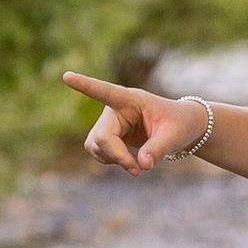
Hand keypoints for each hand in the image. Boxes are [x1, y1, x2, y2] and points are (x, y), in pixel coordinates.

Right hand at [63, 73, 209, 172]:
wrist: (180, 127)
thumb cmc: (179, 124)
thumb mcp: (174, 135)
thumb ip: (158, 149)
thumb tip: (141, 165)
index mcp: (130, 99)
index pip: (105, 92)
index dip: (85, 85)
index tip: (67, 76)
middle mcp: (114, 108)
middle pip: (101, 136)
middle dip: (116, 155)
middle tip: (138, 171)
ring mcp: (108, 122)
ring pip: (95, 145)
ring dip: (113, 160)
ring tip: (137, 166)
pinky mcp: (107, 135)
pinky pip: (98, 152)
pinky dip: (112, 161)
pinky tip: (130, 161)